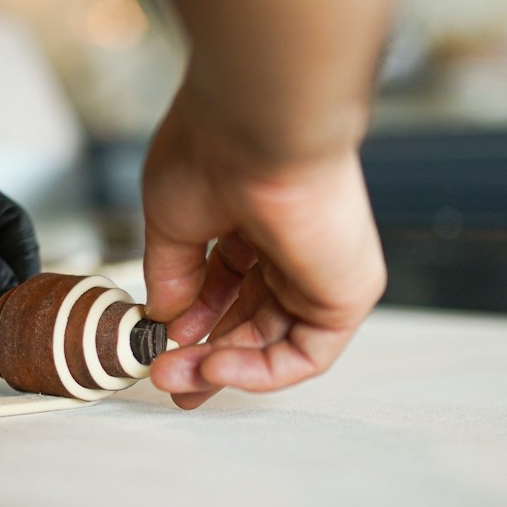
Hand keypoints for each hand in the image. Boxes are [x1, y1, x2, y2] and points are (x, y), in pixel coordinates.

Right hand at [141, 102, 385, 408]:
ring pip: (274, 340)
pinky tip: (216, 366)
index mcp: (254, 218)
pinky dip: (260, 370)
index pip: (228, 285)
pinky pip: (307, 352)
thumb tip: (162, 319)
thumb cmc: (213, 150)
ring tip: (176, 375)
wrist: (258, 127)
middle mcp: (291, 243)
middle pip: (251, 318)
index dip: (193, 322)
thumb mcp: (171, 222)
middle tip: (167, 379)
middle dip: (205, 354)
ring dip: (221, 365)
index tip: (158, 348)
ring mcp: (322, 268)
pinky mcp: (347, 291)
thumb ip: (170, 275)